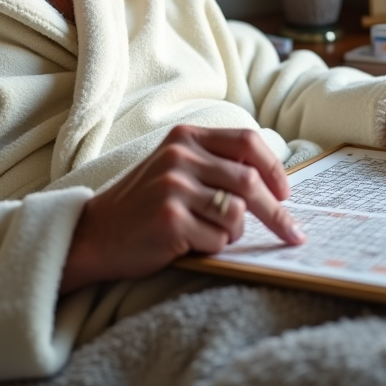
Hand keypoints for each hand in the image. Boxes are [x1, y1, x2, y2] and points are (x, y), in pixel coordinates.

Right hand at [60, 125, 304, 294]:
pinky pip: (217, 240)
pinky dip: (213, 248)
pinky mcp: (170, 220)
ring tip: (208, 235)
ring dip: (233, 233)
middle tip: (292, 233)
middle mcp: (179, 156)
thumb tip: (272, 182)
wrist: (93, 235)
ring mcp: (173, 187)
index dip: (275, 168)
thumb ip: (214, 164)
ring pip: (237, 214)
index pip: (247, 142)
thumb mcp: (174, 168)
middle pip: (250, 182)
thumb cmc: (142, 205)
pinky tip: (188, 244)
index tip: (287, 193)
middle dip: (276, 213)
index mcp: (185, 137)